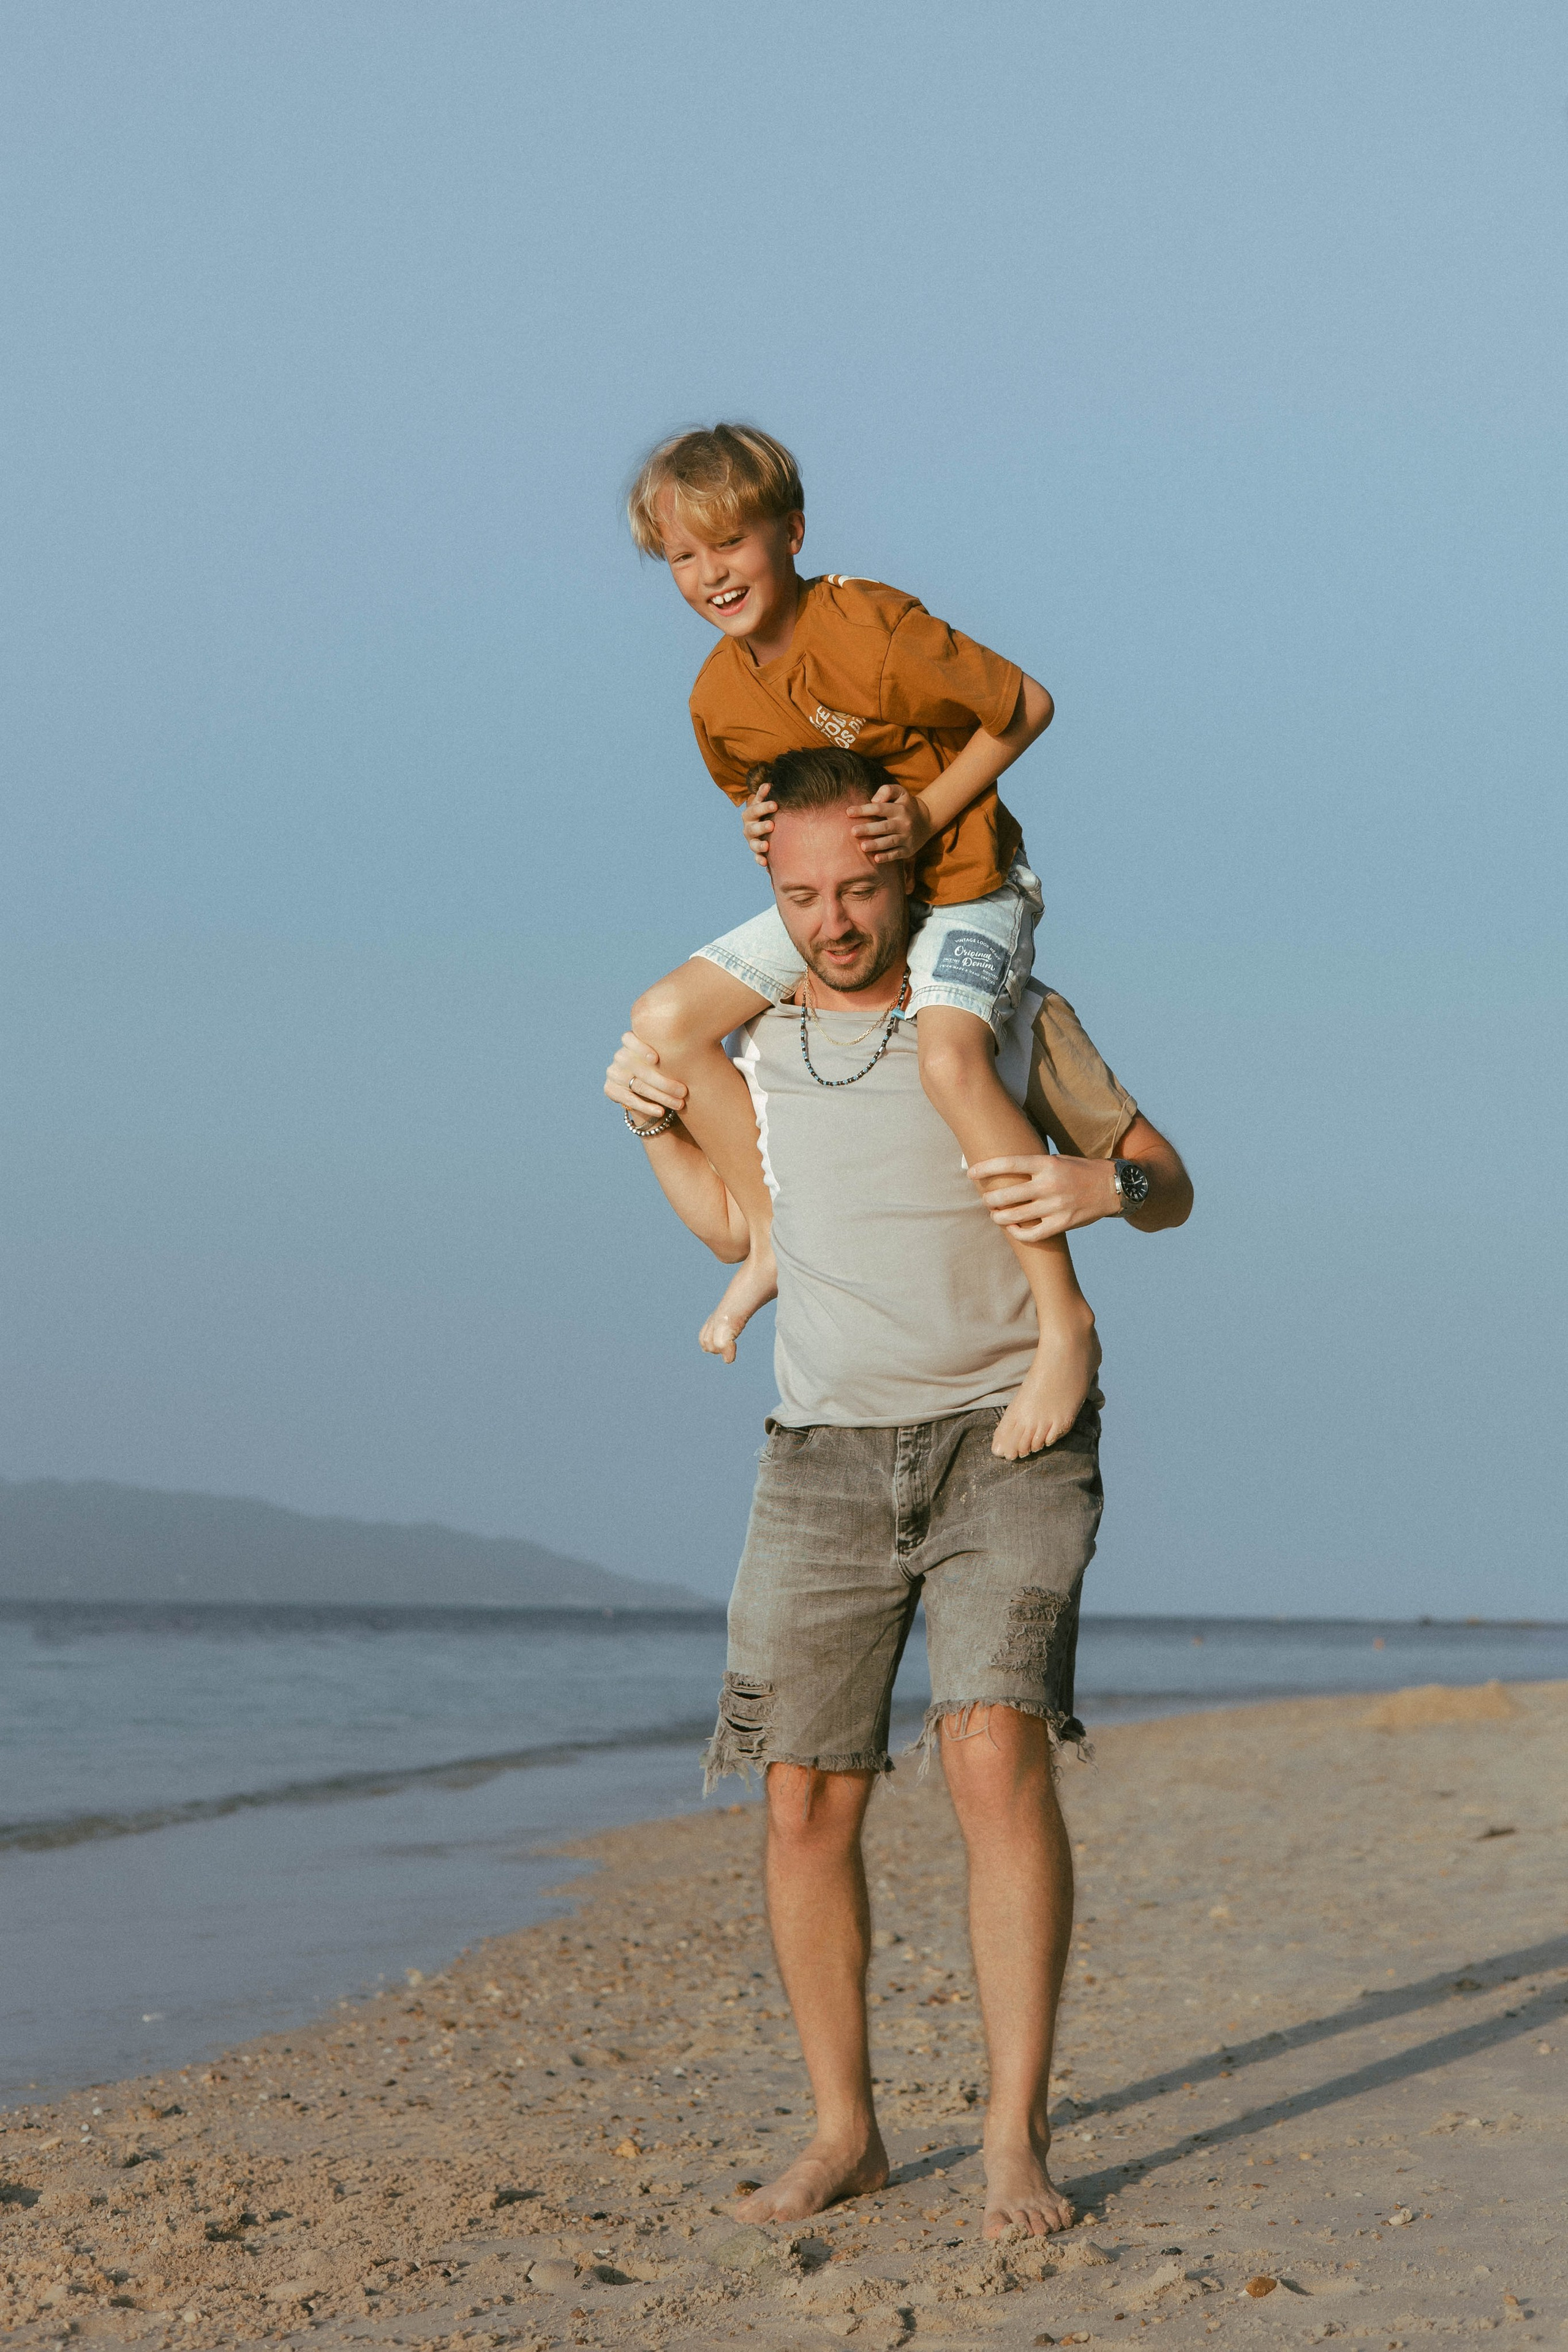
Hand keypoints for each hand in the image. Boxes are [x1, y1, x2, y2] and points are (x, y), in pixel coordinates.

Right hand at [604, 1031, 687, 1127]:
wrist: (653, 1092)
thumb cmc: (669, 1069)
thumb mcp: (670, 1057)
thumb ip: (677, 1047)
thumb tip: (704, 1036)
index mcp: (632, 1042)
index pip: (629, 1039)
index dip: (641, 1048)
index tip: (656, 1059)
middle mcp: (620, 1055)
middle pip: (640, 1069)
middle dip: (664, 1082)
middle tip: (684, 1091)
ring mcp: (614, 1072)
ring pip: (638, 1085)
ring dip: (660, 1096)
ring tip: (679, 1104)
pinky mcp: (610, 1089)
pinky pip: (629, 1100)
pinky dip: (647, 1107)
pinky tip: (661, 1112)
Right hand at [742, 786, 776, 866]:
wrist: (760, 828)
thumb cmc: (763, 813)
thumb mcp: (762, 803)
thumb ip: (763, 795)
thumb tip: (768, 783)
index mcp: (749, 815)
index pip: (754, 810)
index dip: (764, 807)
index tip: (775, 805)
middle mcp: (748, 829)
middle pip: (752, 828)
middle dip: (761, 826)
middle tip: (772, 825)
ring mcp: (752, 841)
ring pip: (753, 844)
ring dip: (759, 845)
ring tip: (767, 845)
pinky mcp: (757, 853)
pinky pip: (757, 858)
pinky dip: (760, 860)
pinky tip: (765, 863)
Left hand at [848, 781, 931, 863]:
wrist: (928, 820)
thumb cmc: (906, 806)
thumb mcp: (901, 793)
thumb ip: (887, 791)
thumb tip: (874, 800)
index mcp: (900, 809)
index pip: (880, 808)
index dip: (864, 810)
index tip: (848, 812)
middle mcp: (904, 823)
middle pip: (884, 826)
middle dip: (868, 829)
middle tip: (853, 831)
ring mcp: (906, 838)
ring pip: (890, 842)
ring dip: (876, 844)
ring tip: (862, 847)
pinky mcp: (908, 850)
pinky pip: (897, 854)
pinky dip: (887, 857)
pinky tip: (876, 859)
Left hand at [967, 1153, 1119, 1240]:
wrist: (1112, 1186)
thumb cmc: (1079, 1170)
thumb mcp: (1057, 1159)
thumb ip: (1033, 1166)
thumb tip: (1002, 1170)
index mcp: (1046, 1164)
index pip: (1008, 1164)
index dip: (986, 1168)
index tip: (971, 1173)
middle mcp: (1049, 1184)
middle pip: (1006, 1195)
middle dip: (990, 1199)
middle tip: (986, 1200)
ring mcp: (1056, 1206)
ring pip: (1015, 1217)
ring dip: (999, 1217)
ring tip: (995, 1215)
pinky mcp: (1063, 1224)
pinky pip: (1032, 1234)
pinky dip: (1018, 1234)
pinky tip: (1013, 1230)